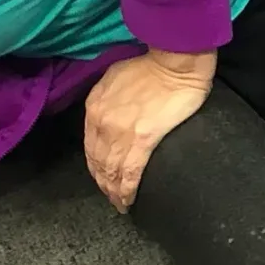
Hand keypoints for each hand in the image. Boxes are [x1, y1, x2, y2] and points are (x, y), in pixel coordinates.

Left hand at [83, 49, 215, 210]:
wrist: (174, 61)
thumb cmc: (152, 65)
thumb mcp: (116, 77)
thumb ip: (108, 98)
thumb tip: (110, 111)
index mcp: (95, 107)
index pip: (90, 146)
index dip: (95, 166)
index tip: (102, 177)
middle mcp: (102, 123)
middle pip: (98, 162)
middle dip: (103, 183)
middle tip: (111, 197)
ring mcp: (120, 133)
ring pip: (111, 172)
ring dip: (113, 192)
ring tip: (119, 204)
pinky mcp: (143, 140)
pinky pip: (129, 173)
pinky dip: (126, 191)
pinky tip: (128, 201)